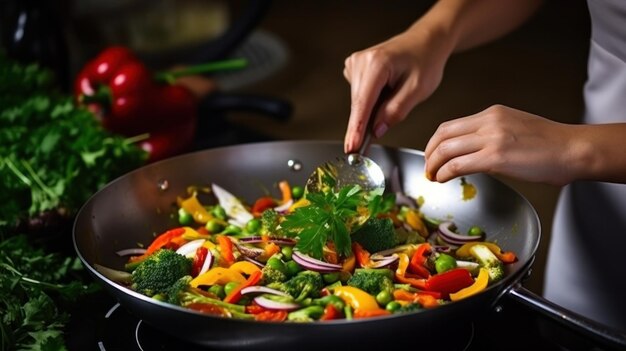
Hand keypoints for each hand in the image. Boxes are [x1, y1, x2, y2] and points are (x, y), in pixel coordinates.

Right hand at [343, 28, 449, 152]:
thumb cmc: (425, 60)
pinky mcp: (354, 67)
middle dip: (367, 122)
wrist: (426, 42)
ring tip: (393, 95)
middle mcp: (361, 61)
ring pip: (358, 101)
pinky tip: (385, 91)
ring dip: (372, 108)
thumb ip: (395, 111)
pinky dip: (370, 100)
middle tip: (380, 132)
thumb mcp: (417, 90)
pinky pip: (358, 95)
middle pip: (358, 104)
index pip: (362, 104)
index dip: (356, 129)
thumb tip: (377, 129)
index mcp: (377, 64)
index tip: (352, 148)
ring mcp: (355, 63)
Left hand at [424, 105, 578, 185]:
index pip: (451, 125)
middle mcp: (489, 121)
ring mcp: (491, 138)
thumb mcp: (516, 127)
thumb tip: (473, 151)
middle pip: (443, 135)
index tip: (432, 154)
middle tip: (428, 167)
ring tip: (433, 176)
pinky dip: (444, 173)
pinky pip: (458, 165)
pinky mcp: (495, 157)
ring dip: (434, 165)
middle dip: (429, 153)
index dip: (436, 142)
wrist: (574, 149)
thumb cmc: (551, 144)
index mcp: (493, 113)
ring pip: (446, 150)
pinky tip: (443, 179)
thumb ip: (492, 134)